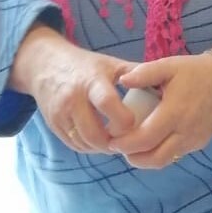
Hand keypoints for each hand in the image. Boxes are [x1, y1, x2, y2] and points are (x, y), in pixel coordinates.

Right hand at [9, 24, 137, 153]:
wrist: (46, 66)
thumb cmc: (87, 66)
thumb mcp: (112, 64)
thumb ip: (137, 75)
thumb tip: (166, 86)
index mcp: (91, 81)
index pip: (107, 103)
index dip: (123, 119)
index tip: (135, 124)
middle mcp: (72, 98)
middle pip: (95, 133)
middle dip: (116, 142)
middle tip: (131, 141)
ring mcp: (60, 114)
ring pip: (85, 143)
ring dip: (104, 147)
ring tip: (119, 142)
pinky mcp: (53, 125)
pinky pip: (75, 145)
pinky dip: (91, 148)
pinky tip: (103, 141)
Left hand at [109, 51, 211, 168]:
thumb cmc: (194, 71)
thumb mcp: (169, 65)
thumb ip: (144, 73)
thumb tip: (122, 81)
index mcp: (175, 112)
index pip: (145, 139)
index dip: (124, 144)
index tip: (111, 139)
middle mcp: (186, 131)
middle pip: (154, 158)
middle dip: (132, 157)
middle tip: (119, 147)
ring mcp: (195, 140)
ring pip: (165, 160)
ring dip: (146, 159)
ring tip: (133, 147)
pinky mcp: (200, 143)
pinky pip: (176, 154)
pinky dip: (160, 153)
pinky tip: (152, 141)